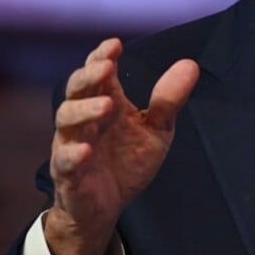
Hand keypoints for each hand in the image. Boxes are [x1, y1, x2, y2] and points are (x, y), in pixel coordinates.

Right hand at [43, 38, 199, 254]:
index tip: (115, 44)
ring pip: (66, 119)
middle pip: (76, 89)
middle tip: (107, 66)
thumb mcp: (155, 131)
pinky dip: (73, 153)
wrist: (105, 209)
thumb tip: (190, 64)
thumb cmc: (126, 163)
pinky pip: (64, 161)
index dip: (101, 56)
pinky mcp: (68, 175)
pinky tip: (86, 149)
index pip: (97, 72)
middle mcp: (84, 119)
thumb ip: (168, 101)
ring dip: (84, 109)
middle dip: (89, 75)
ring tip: (107, 104)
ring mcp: (72, 144)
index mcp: (105, 103)